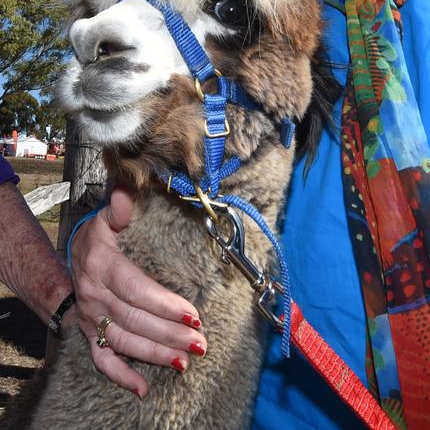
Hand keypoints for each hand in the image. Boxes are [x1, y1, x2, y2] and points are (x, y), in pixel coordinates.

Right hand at [70, 185, 207, 396]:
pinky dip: (121, 376)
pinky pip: (102, 360)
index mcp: (102, 264)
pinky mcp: (90, 333)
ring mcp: (91, 317)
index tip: (191, 312)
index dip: (162, 303)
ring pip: (123, 341)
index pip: (135, 288)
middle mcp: (94, 294)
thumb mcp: (109, 213)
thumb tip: (125, 193)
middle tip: (200, 341)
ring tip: (186, 360)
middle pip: (134, 319)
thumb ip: (120, 204)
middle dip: (169, 333)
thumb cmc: (103, 232)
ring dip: (154, 354)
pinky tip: (143, 388)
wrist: (75, 252)